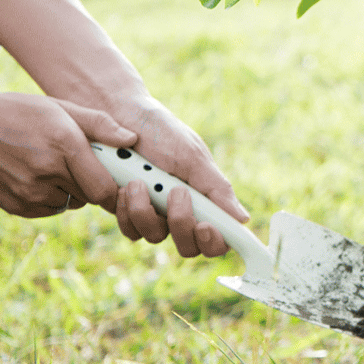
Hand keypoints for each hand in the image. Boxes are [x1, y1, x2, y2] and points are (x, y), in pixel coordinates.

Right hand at [0, 91, 132, 216]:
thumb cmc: (17, 112)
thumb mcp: (60, 107)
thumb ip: (100, 124)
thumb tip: (132, 140)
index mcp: (63, 146)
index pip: (104, 188)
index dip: (116, 187)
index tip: (119, 178)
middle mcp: (46, 173)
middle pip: (90, 196)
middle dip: (94, 183)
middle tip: (84, 165)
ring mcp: (28, 193)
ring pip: (70, 203)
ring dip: (72, 190)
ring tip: (56, 166)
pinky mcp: (15, 206)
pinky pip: (49, 209)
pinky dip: (52, 198)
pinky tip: (39, 176)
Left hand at [99, 92, 247, 258]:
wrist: (120, 116)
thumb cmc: (163, 132)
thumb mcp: (194, 157)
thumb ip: (217, 189)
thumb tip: (244, 220)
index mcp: (205, 200)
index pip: (218, 237)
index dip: (215, 241)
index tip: (206, 225)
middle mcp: (181, 212)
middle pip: (189, 247)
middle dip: (181, 224)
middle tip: (176, 193)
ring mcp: (154, 214)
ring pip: (155, 237)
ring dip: (146, 212)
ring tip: (139, 181)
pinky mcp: (126, 213)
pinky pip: (130, 230)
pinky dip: (126, 211)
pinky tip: (125, 186)